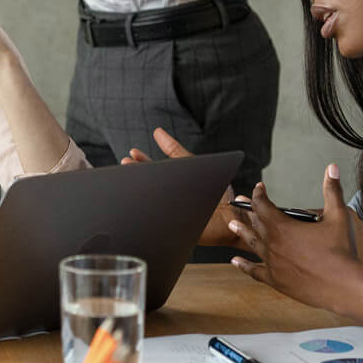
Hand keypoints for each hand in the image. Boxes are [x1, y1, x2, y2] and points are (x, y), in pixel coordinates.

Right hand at [123, 129, 239, 245]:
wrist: (235, 217)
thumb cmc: (217, 193)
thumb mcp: (195, 165)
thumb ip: (176, 151)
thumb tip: (157, 132)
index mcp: (172, 185)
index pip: (152, 171)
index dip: (142, 162)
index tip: (132, 152)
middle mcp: (168, 199)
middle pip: (149, 185)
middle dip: (138, 173)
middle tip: (126, 163)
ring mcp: (171, 213)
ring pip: (152, 202)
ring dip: (142, 192)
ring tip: (134, 179)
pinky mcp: (177, 229)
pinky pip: (163, 220)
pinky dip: (155, 211)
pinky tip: (148, 203)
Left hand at [226, 164, 362, 312]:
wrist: (344, 285)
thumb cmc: (342, 251)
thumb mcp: (338, 215)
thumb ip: (332, 190)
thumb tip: (332, 169)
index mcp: (283, 227)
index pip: (263, 205)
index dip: (259, 194)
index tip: (259, 188)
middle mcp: (272, 244)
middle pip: (255, 223)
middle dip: (249, 210)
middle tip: (240, 201)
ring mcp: (272, 263)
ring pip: (252, 244)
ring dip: (242, 232)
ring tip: (232, 225)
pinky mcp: (276, 280)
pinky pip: (254, 272)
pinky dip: (244, 265)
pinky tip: (235, 261)